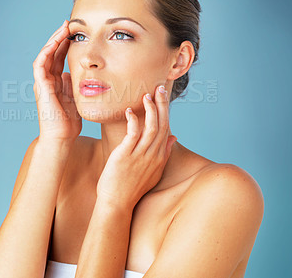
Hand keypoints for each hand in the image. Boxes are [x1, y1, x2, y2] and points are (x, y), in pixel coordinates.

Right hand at [32, 20, 81, 142]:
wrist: (62, 137)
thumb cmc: (69, 122)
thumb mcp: (76, 98)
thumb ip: (73, 85)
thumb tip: (75, 73)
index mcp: (57, 82)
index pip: (60, 57)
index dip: (66, 44)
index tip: (77, 33)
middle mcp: (48, 80)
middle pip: (52, 53)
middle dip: (60, 37)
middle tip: (69, 24)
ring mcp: (43, 82)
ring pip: (45, 55)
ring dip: (53, 40)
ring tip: (64, 28)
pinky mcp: (41, 86)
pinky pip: (40, 65)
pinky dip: (46, 52)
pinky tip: (55, 43)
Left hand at [96, 84, 176, 210]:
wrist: (117, 203)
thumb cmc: (131, 187)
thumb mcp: (153, 171)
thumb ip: (164, 154)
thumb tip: (174, 138)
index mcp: (160, 158)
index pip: (166, 129)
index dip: (165, 112)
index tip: (163, 98)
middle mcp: (153, 155)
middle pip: (162, 125)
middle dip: (162, 104)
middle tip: (160, 88)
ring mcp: (141, 155)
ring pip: (151, 127)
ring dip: (151, 109)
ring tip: (147, 95)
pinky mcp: (126, 155)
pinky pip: (133, 133)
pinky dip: (133, 120)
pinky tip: (129, 110)